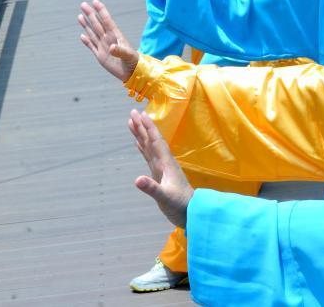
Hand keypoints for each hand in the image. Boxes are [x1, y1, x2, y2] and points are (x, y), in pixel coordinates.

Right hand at [78, 0, 138, 81]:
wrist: (133, 73)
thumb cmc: (134, 62)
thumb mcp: (128, 56)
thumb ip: (121, 51)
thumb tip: (111, 47)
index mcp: (116, 36)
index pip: (107, 20)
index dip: (101, 10)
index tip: (95, 1)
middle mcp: (109, 39)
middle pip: (97, 24)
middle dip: (90, 14)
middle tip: (83, 4)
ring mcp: (104, 47)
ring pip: (93, 33)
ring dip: (86, 25)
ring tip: (80, 16)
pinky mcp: (101, 56)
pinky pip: (92, 46)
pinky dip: (86, 41)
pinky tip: (82, 35)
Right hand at [128, 109, 193, 228]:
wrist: (190, 212)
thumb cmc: (180, 205)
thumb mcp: (165, 197)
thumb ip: (152, 188)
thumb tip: (137, 179)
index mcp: (166, 164)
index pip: (155, 141)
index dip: (148, 128)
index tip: (140, 114)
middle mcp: (164, 162)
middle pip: (151, 140)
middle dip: (142, 126)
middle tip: (133, 112)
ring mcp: (161, 168)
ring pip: (149, 146)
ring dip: (141, 134)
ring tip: (132, 122)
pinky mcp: (159, 174)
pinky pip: (148, 156)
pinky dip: (143, 147)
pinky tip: (139, 143)